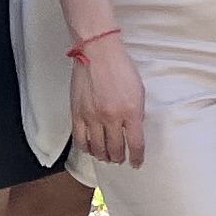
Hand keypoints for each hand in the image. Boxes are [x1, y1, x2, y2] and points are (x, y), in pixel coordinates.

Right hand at [67, 32, 147, 171]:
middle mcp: (111, 117)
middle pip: (115, 149)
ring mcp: (92, 117)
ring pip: (97, 148)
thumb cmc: (120, 67)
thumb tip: (133, 130)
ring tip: (107, 157)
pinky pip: (80, 139)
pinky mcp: (77, 114)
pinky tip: (91, 149)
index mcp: (131, 111)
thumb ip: (137, 113)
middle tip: (120, 159)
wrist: (98, 53)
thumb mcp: (139, 91)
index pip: (135, 144)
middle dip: (119, 158)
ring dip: (103, 156)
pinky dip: (86, 148)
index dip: (137, 157)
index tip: (136, 163)